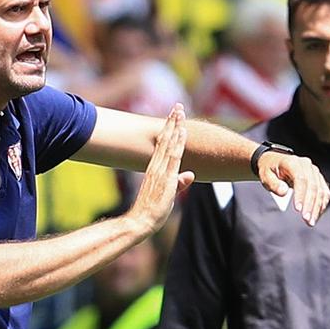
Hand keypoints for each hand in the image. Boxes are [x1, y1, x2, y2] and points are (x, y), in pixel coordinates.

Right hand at [129, 104, 193, 233]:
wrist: (140, 222)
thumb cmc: (152, 212)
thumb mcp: (168, 194)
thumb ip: (178, 182)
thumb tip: (189, 174)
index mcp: (155, 169)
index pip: (163, 145)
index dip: (170, 130)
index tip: (174, 117)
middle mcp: (156, 166)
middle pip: (165, 139)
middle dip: (172, 122)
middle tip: (178, 106)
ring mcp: (160, 171)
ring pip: (169, 143)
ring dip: (175, 126)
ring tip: (180, 112)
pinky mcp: (165, 177)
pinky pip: (173, 155)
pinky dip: (177, 142)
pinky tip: (182, 131)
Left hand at [257, 152, 329, 226]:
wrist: (276, 163)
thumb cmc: (270, 170)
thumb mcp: (265, 176)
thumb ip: (273, 184)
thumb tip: (283, 192)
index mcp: (293, 162)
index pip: (301, 179)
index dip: (301, 195)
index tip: (298, 209)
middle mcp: (307, 165)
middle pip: (313, 186)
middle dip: (310, 205)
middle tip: (306, 220)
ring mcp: (314, 172)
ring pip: (321, 191)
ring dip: (317, 208)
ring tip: (311, 222)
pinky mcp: (319, 179)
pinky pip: (324, 193)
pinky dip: (321, 205)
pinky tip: (316, 215)